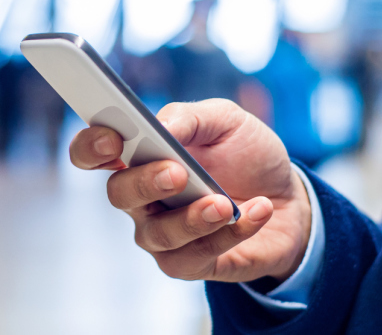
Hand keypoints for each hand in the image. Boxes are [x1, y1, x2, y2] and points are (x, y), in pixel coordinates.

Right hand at [69, 99, 310, 281]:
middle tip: (178, 173)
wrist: (291, 199)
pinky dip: (230, 233)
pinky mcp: (192, 262)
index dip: (90, 147)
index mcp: (140, 155)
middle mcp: (142, 198)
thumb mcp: (226, 121)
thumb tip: (161, 127)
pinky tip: (257, 211)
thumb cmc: (247, 156)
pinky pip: (197, 256)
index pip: (93, 154)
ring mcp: (163, 233)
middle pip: (119, 195)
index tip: (112, 139)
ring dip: (192, 219)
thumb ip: (190, 117)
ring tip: (224, 203)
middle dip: (144, 183)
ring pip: (157, 235)